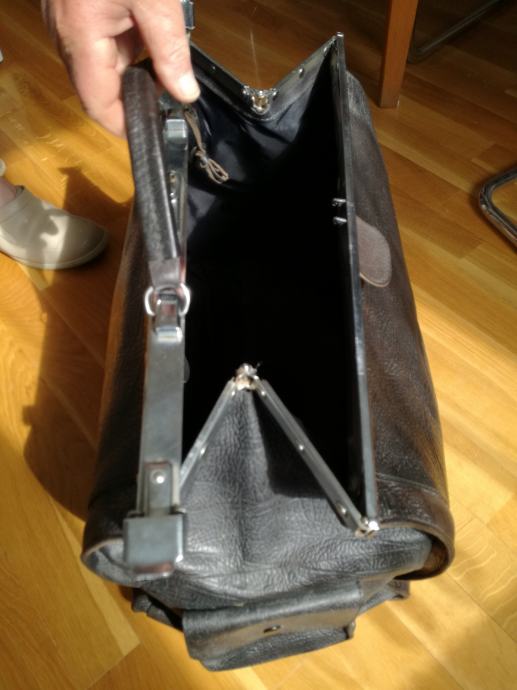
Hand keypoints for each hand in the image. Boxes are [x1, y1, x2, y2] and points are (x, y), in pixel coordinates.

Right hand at [42, 0, 199, 136]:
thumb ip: (171, 52)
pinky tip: (148, 35)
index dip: (123, 127)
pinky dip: (126, 46)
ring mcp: (67, 20)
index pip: (98, 105)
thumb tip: (184, 95)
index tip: (151, 135)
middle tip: (169, 97)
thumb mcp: (155, 1)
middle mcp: (67, 34)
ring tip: (166, 64)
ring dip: (132, 71)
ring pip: (100, 66)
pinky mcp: (76, 8)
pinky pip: (100, 41)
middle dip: (133, 98)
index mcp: (81, 37)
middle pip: (99, 88)